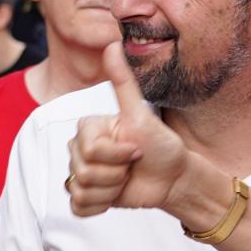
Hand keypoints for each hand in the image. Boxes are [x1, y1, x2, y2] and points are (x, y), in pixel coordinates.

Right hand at [66, 41, 191, 216]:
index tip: (136, 150)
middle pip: (82, 170)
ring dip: (111, 189)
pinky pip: (78, 206)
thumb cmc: (160, 144)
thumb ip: (122, 82)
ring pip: (81, 189)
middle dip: (116, 173)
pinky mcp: (86, 197)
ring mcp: (82, 174)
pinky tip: (117, 196)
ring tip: (126, 179)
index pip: (87, 149)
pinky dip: (100, 205)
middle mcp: (80, 150)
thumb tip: (113, 44)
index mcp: (88, 129)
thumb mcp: (141, 114)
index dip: (116, 154)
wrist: (172, 177)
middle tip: (133, 165)